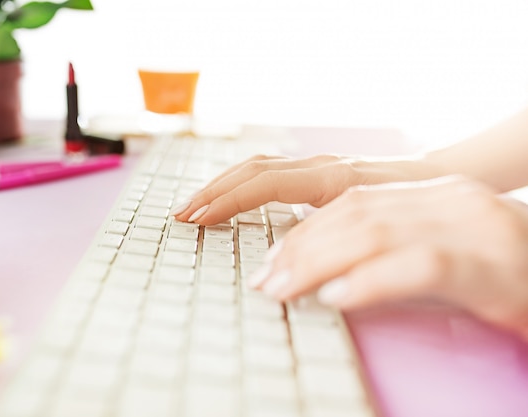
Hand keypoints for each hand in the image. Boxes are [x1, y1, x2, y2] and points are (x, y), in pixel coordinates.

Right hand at [172, 153, 442, 225]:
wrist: (442, 177)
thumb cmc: (417, 205)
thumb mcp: (384, 226)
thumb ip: (340, 240)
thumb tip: (295, 267)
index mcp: (332, 178)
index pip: (264, 183)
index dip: (227, 200)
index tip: (198, 219)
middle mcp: (319, 166)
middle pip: (252, 169)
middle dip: (213, 191)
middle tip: (181, 214)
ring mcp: (317, 166)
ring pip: (258, 167)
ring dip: (223, 185)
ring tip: (195, 208)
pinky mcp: (318, 173)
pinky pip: (271, 173)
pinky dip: (243, 186)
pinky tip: (231, 202)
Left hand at [249, 176, 527, 340]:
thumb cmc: (508, 270)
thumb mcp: (445, 247)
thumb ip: (395, 246)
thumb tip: (330, 269)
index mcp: (434, 193)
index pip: (351, 203)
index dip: (303, 231)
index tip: (272, 260)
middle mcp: (448, 200)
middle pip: (352, 215)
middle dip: (298, 247)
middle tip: (264, 280)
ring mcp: (469, 226)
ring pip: (373, 234)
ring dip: (316, 264)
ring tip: (282, 290)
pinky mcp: (488, 264)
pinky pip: (418, 266)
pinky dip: (369, 281)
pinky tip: (335, 297)